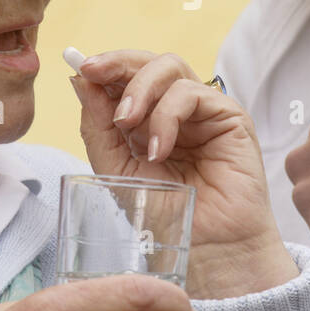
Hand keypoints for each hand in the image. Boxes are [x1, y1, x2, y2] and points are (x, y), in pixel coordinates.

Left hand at [70, 50, 298, 299]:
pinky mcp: (229, 117)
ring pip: (170, 68)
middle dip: (117, 63)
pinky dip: (167, 117)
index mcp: (148, 119)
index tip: (79, 67)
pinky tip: (158, 150)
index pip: (126, 77)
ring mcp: (203, 111)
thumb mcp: (116, 170)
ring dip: (140, 90)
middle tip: (94, 72)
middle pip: (148, 62)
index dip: (104, 67)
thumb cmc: (164, 216)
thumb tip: (81, 80)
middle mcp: (176, 109)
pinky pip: (191, 94)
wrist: (205, 248)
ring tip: (126, 124)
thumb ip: (98, 127)